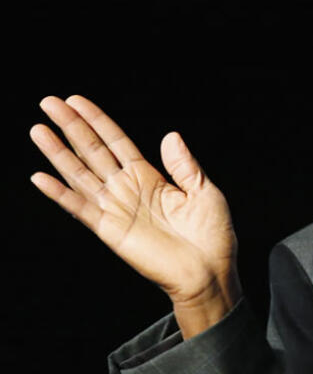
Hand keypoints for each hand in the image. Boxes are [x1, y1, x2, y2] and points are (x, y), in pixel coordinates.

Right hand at [30, 95, 240, 336]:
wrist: (210, 272)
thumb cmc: (213, 236)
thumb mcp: (205, 192)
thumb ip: (184, 165)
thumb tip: (170, 135)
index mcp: (151, 178)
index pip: (117, 143)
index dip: (97, 121)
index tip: (75, 100)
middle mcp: (128, 191)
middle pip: (94, 152)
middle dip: (72, 127)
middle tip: (48, 103)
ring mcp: (117, 210)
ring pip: (81, 175)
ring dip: (58, 153)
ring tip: (38, 130)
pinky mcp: (111, 231)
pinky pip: (81, 209)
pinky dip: (60, 194)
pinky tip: (41, 177)